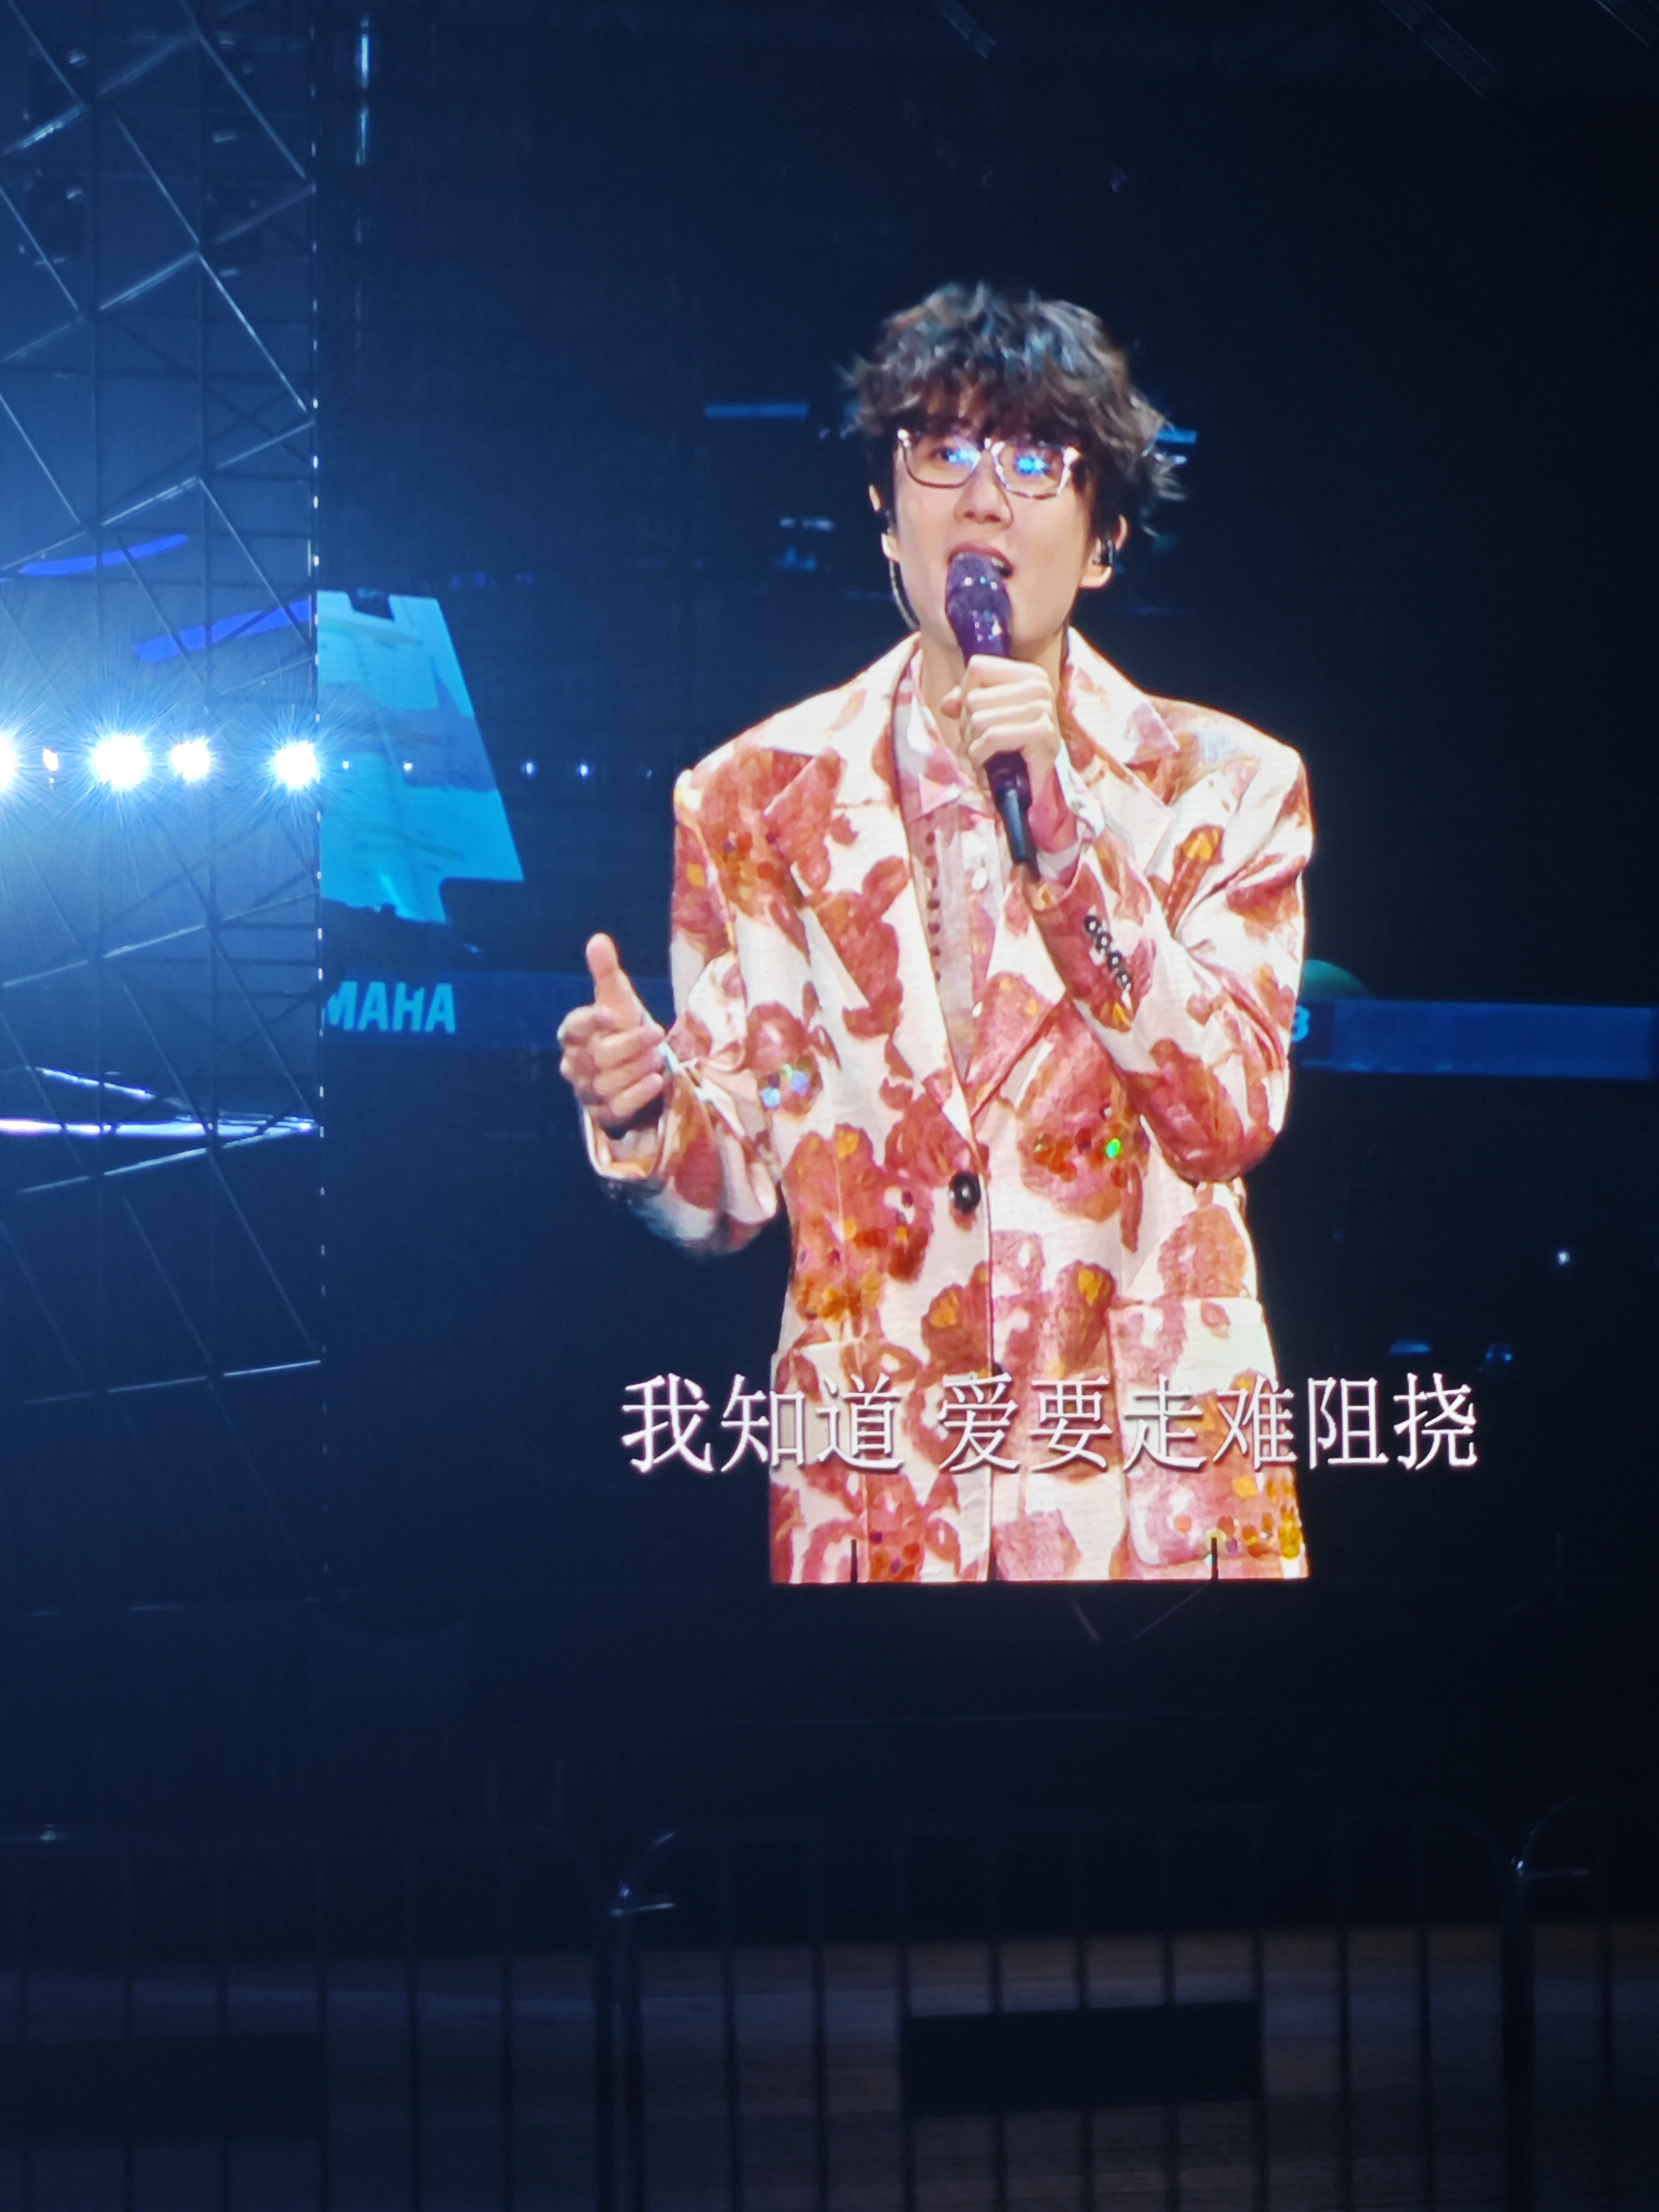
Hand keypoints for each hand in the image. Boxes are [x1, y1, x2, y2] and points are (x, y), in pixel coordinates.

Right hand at [556, 933, 666, 1132]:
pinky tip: (656, 1082)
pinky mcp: (605, 1115)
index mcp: (573, 1035)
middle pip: (595, 1057)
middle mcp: (575, 1065)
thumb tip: (598, 939)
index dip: (590, 1022)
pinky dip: (636, 1095)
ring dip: (634, 1069)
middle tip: (657, 1032)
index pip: (573, 1028)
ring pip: (606, 1082)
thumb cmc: (625, 1030)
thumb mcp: (619, 1001)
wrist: (641, 1070)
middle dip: (627, 1044)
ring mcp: (588, 1092)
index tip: (611, 1013)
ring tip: (658, 1057)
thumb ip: (606, 973)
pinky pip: (616, 1108)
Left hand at [938, 656, 1076, 852]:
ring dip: (972, 746)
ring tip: (982, 758)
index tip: (974, 717)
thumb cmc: (1010, 749)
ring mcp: (1044, 709)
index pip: (977, 668)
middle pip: (973, 698)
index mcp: (1028, 674)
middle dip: (967, 728)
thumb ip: (966, 700)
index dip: (965, 696)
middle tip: (978, 746)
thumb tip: (947, 703)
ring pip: (978, 719)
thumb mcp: (987, 716)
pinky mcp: (1042, 733)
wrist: (1034, 787)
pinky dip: (981, 757)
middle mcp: (1040, 686)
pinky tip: (987, 768)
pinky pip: (992, 737)